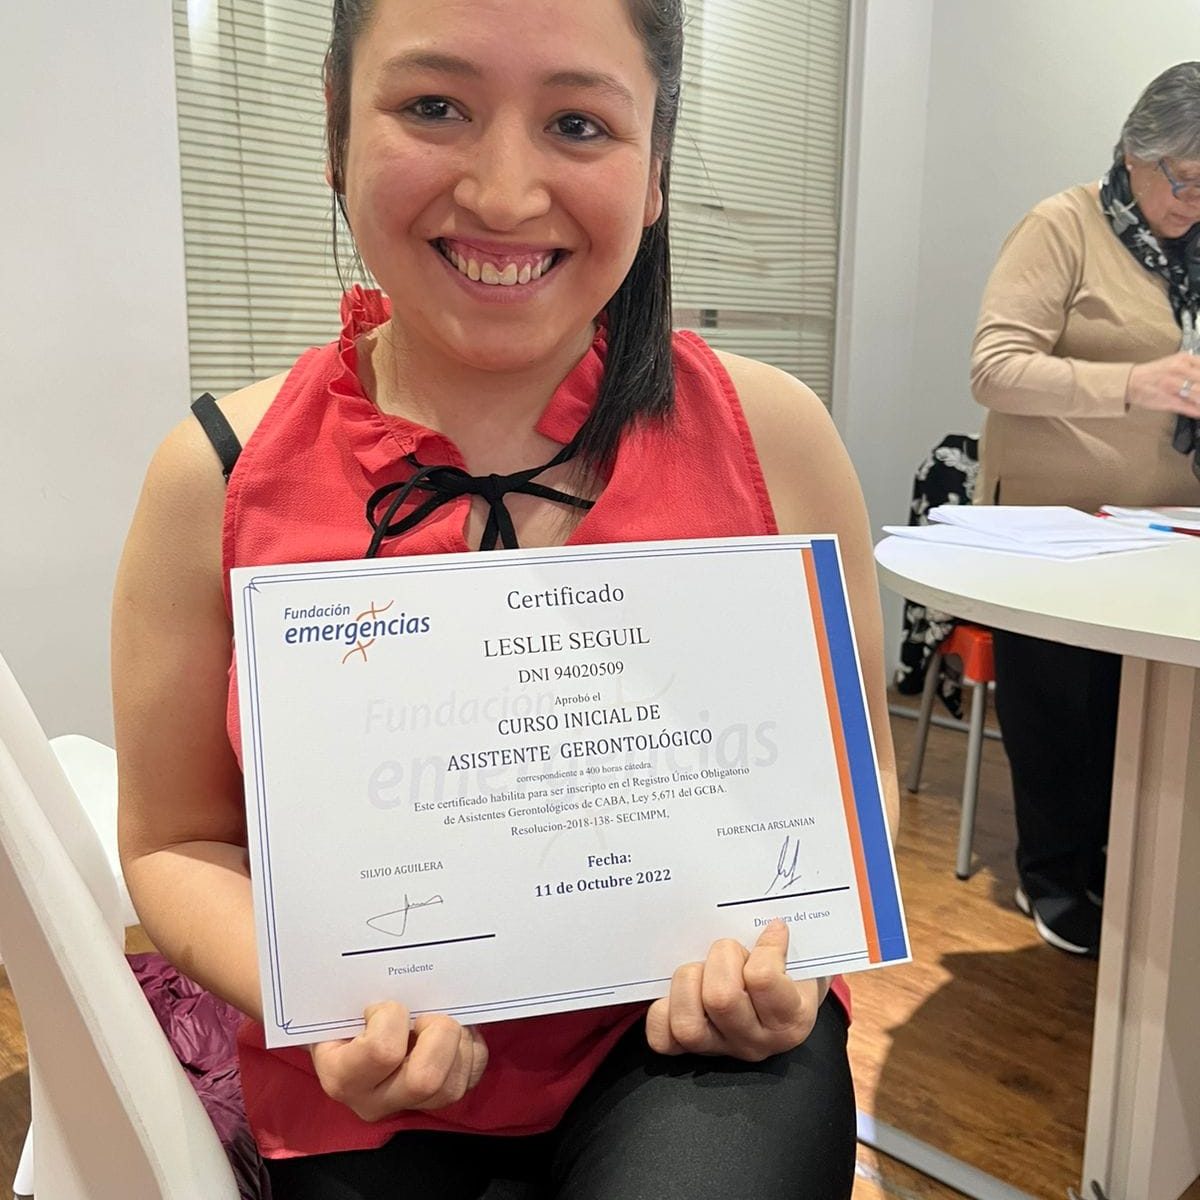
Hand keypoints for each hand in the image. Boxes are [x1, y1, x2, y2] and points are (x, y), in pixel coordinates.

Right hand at [310, 1001, 487, 1120]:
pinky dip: (470, 1048)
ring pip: (453, 1085)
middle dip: (438, 1033)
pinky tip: (455, 1032)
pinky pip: (469, 1077)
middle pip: (426, 1079)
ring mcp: (409, 1105)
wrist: (343, 1034)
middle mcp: (374, 1101)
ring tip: (441, 1019)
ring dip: (458, 1041)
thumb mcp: (339, 1002)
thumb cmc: (341, 1012)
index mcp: (342, 1076)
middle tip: (426, 1015)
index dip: (391, 1016)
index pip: (381, 1051)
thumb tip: (398, 960)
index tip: (382, 1004)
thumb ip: (362, 993)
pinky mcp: (438, 1102)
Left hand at [645, 920, 823, 1061]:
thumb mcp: (804, 960)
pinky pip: (664, 1038)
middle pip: (720, 999)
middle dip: (721, 957)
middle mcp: (755, 1041)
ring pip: (688, 1023)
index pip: (763, 979)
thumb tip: (771, 922)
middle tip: (731, 948)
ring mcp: (722, 1047)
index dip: (764, 946)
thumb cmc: (794, 975)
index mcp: (790, 1019)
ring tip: (701, 967)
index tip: (773, 929)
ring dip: (688, 981)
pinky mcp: (692, 1050)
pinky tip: (676, 990)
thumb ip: (788, 943)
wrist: (789, 1005)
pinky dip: (662, 1010)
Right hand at [1126, 352, 1199, 416]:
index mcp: (1183, 359)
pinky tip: (1199, 412)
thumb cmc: (1153, 373)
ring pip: (1199, 394)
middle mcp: (1179, 370)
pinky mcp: (1168, 400)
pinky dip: (1197, 411)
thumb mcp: (1176, 361)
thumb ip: (1194, 366)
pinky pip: (1189, 407)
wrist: (1130, 382)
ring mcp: (1173, 386)